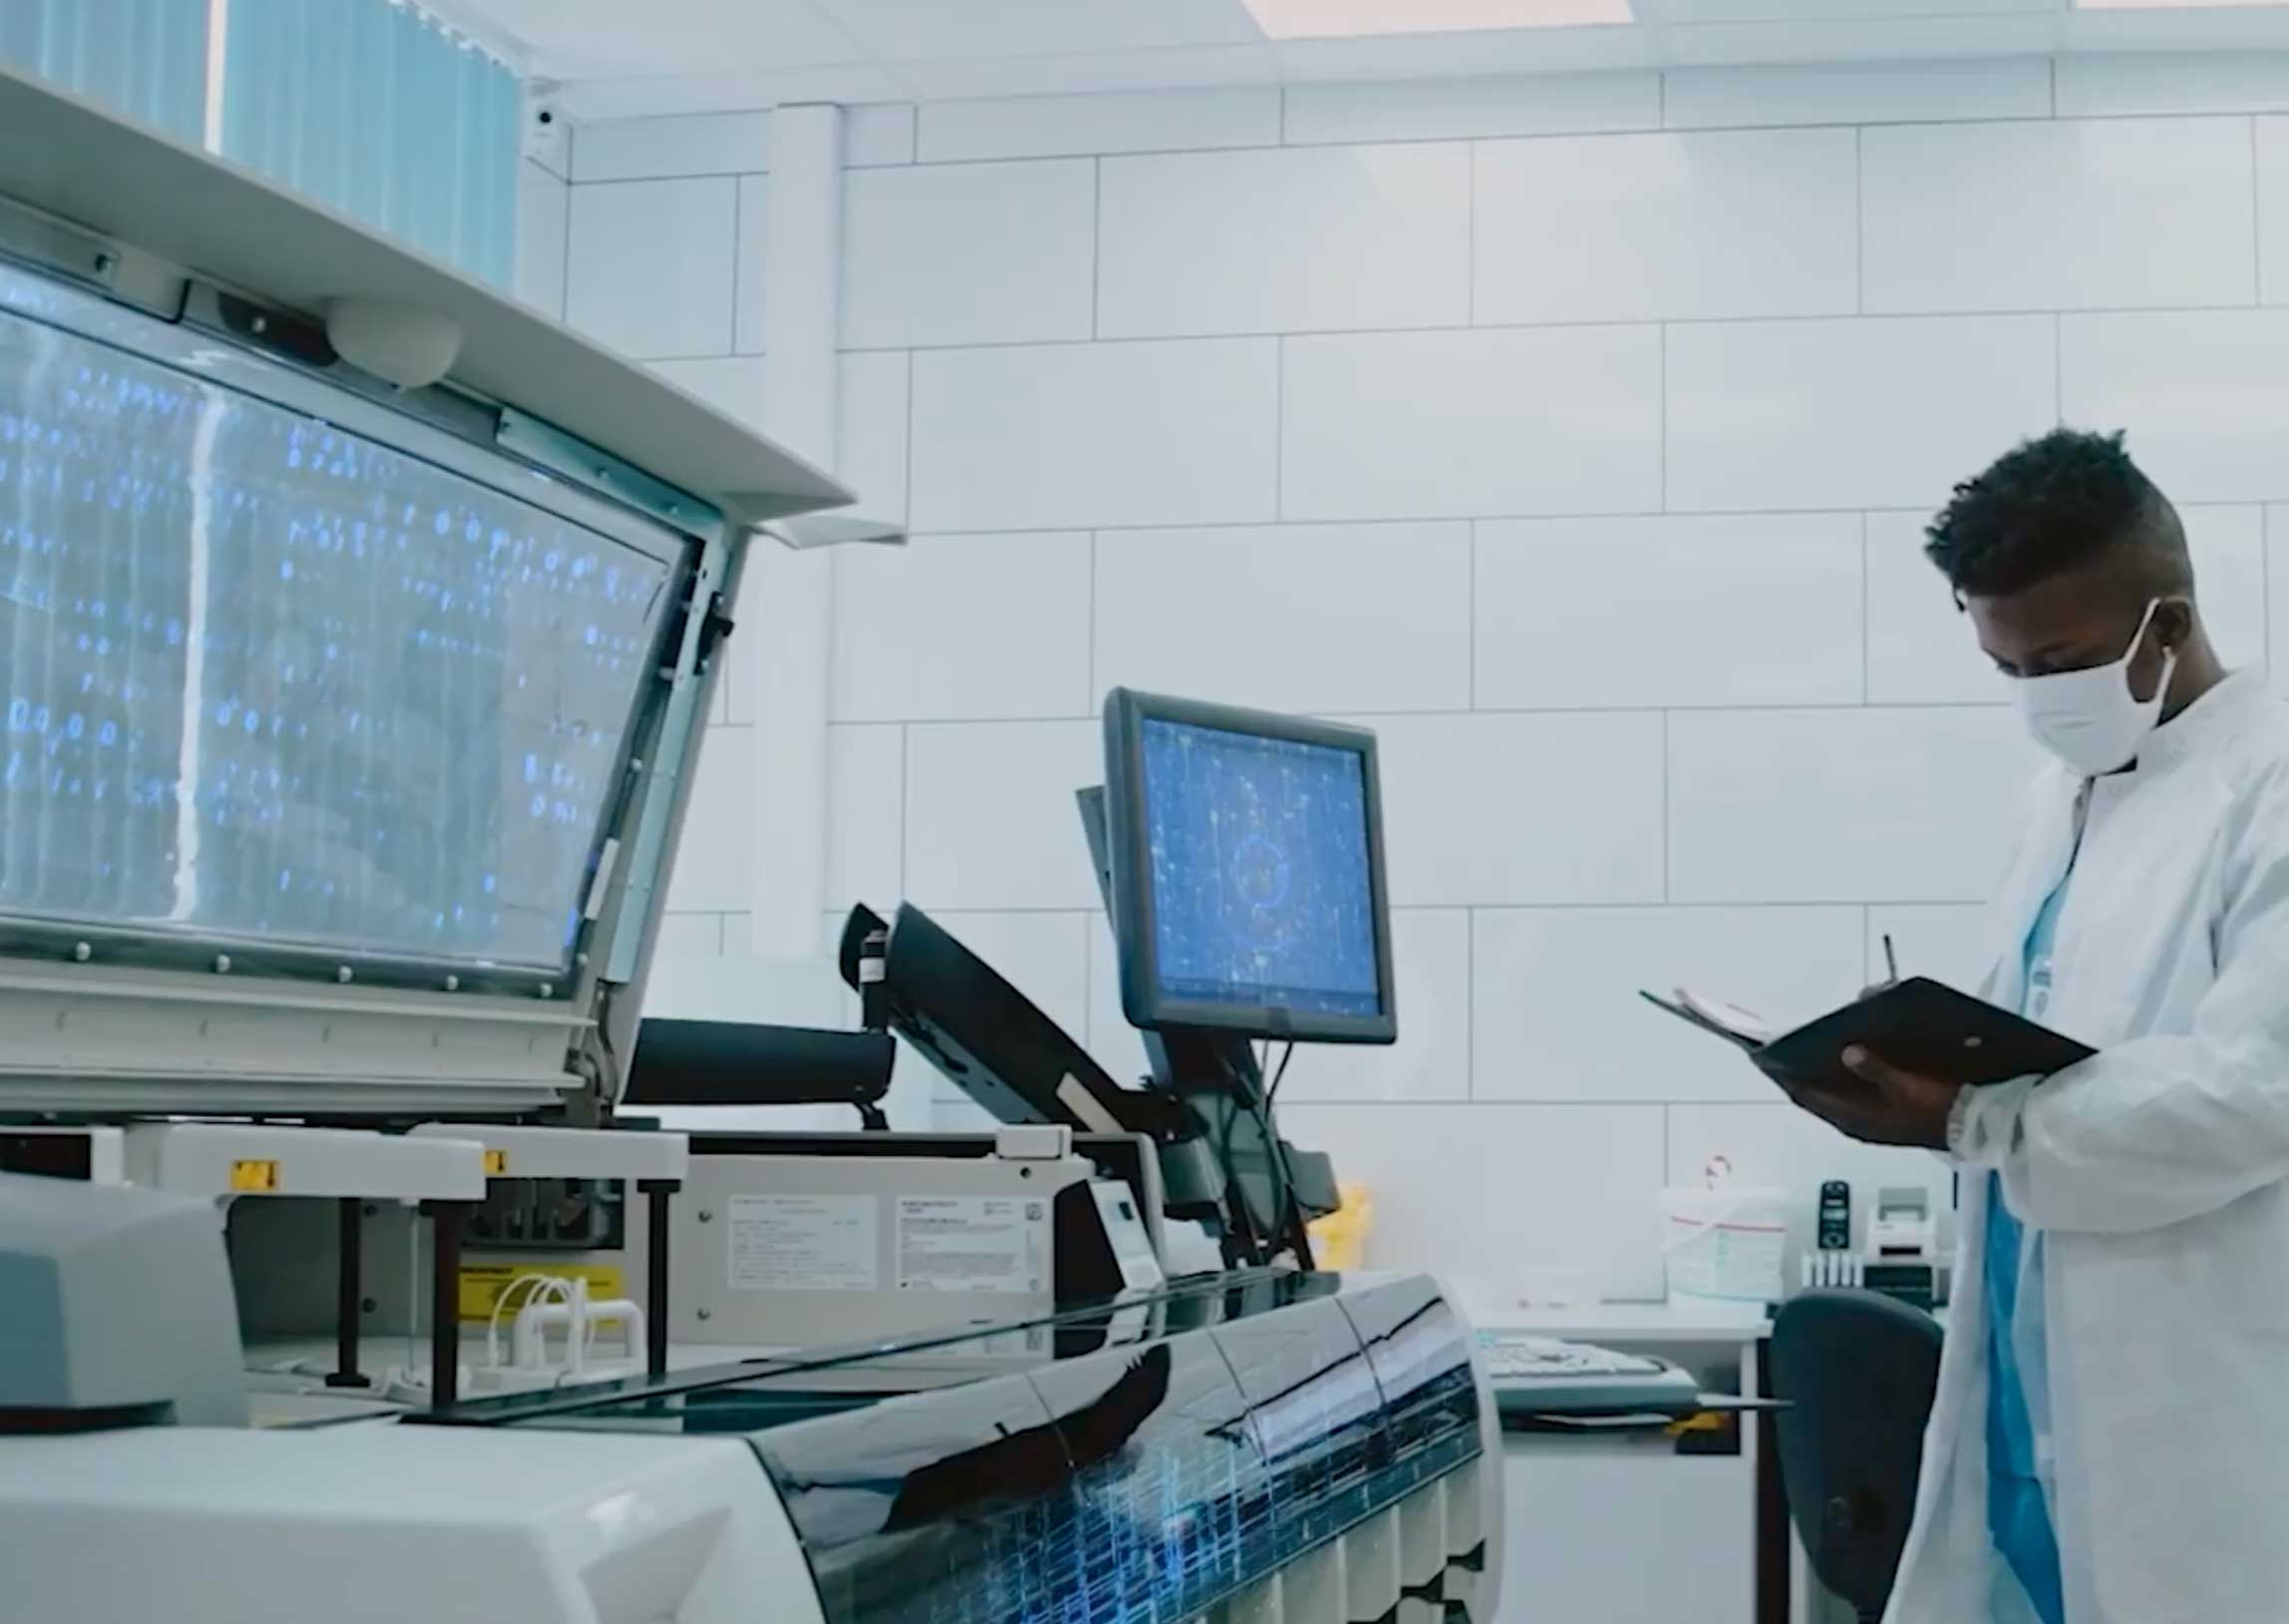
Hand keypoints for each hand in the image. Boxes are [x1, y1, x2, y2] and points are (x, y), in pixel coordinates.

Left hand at [1772, 1047, 1963, 1149]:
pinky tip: (1844, 1060)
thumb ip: (1875, 1069)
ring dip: (1821, 1075)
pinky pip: (1851, 1096)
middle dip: (1800, 1072)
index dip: (1786, 1076)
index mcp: (1854, 1117)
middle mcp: (1856, 1122)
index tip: (1765, 1056)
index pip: (1807, 1095)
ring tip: (1809, 1049)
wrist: (1974, 1127)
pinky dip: (1842, 1080)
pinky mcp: (1884, 1117)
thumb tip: (1847, 1052)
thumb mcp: (1906, 1086)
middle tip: (1784, 1048)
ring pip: (1833, 1095)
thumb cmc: (1939, 1108)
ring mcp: (1869, 1121)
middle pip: (1816, 1095)